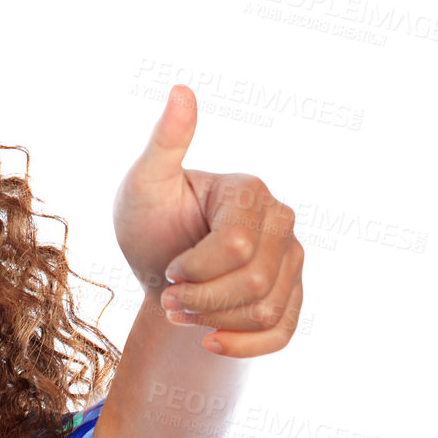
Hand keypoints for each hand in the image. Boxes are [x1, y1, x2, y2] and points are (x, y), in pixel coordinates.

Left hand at [112, 84, 304, 356]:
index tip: (168, 269)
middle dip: (201, 301)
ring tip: (182, 313)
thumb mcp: (145, 183)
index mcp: (251, 193)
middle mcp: (282, 223)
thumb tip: (181, 90)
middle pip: (254, 283)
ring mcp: (291, 261)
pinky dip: (244, 348)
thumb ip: (165, 144)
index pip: (236, 246)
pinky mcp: (290, 297)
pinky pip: (281, 334)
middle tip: (169, 299)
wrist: (161, 272)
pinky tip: (210, 344)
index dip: (194, 270)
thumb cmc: (150, 222)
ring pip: (265, 311)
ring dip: (214, 323)